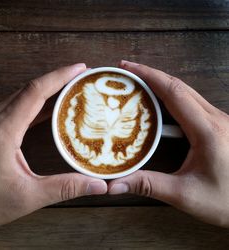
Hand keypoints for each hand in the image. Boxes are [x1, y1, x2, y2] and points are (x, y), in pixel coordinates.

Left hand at [0, 64, 106, 232]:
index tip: (79, 69)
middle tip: (81, 76)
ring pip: (22, 95)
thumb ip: (65, 188)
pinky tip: (50, 106)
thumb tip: (98, 185)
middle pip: (29, 88)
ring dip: (47, 88)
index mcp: (1, 132)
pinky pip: (16, 106)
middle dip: (57, 79)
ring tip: (70, 87)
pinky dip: (36, 102)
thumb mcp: (28, 197)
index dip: (60, 77)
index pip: (35, 92)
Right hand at [109, 60, 228, 226]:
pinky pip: (191, 103)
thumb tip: (116, 184)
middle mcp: (215, 119)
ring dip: (161, 84)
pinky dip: (171, 97)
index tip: (129, 68)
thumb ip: (149, 185)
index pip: (174, 92)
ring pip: (186, 92)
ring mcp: (218, 120)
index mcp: (208, 130)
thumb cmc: (227, 200)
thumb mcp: (185, 194)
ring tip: (139, 83)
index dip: (149, 76)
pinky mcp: (218, 125)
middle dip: (151, 74)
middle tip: (128, 72)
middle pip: (179, 86)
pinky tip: (158, 102)